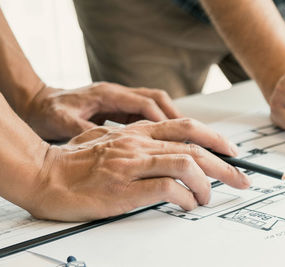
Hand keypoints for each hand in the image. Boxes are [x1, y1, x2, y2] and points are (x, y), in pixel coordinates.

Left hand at [23, 82, 180, 140]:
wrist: (35, 103)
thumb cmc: (46, 112)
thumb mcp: (63, 123)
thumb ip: (86, 131)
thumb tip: (108, 143)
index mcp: (107, 94)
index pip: (145, 103)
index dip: (164, 120)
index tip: (178, 137)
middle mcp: (117, 93)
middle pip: (159, 100)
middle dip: (179, 118)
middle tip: (199, 138)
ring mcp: (119, 99)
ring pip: (156, 106)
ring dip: (173, 122)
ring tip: (188, 141)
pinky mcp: (118, 108)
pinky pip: (147, 115)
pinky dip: (160, 126)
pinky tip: (167, 143)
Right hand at [25, 119, 249, 220]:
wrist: (41, 175)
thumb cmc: (71, 163)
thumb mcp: (107, 141)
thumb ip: (135, 142)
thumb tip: (163, 151)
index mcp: (137, 132)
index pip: (187, 127)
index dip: (216, 139)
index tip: (233, 153)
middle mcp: (138, 143)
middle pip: (195, 147)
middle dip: (226, 166)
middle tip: (242, 180)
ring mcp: (132, 164)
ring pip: (187, 164)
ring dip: (206, 184)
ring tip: (206, 199)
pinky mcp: (125, 188)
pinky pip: (168, 189)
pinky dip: (185, 198)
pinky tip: (187, 206)